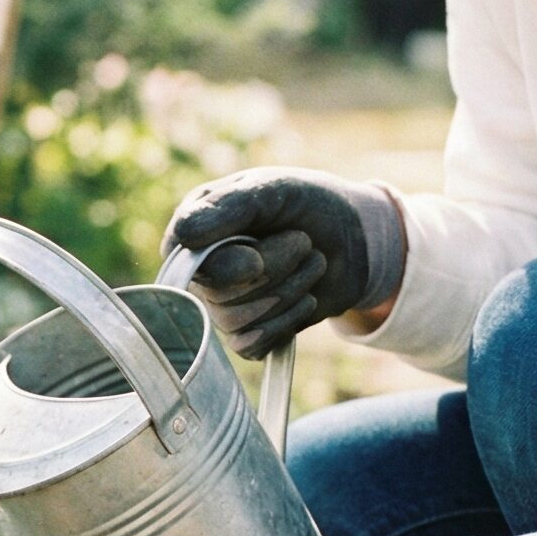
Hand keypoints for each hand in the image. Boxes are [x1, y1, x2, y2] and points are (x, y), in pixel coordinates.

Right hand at [161, 168, 404, 359]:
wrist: (354, 236)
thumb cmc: (307, 203)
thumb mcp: (271, 190)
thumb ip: (227, 208)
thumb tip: (182, 236)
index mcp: (195, 230)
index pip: (187, 264)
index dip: (226, 267)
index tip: (257, 257)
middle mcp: (201, 270)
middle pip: (219, 295)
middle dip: (274, 271)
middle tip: (303, 243)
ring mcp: (221, 305)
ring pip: (238, 322)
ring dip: (289, 292)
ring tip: (311, 263)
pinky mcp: (247, 333)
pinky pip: (252, 346)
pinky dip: (287, 322)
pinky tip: (304, 298)